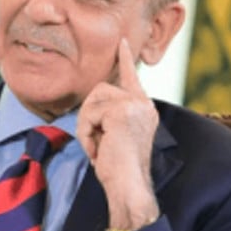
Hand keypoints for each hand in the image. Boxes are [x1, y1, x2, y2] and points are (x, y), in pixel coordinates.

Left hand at [77, 39, 159, 229]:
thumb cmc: (119, 171)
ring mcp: (135, 106)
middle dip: (88, 117)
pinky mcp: (123, 111)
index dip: (125, 59)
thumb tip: (93, 104)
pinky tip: (98, 151)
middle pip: (99, 90)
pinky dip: (86, 134)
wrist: (129, 187)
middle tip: (95, 144)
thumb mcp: (114, 137)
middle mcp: (143, 104)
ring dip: (86, 127)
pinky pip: (89, 113)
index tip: (121, 42)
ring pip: (92, 100)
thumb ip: (110, 117)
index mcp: (143, 109)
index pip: (131, 78)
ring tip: (98, 149)